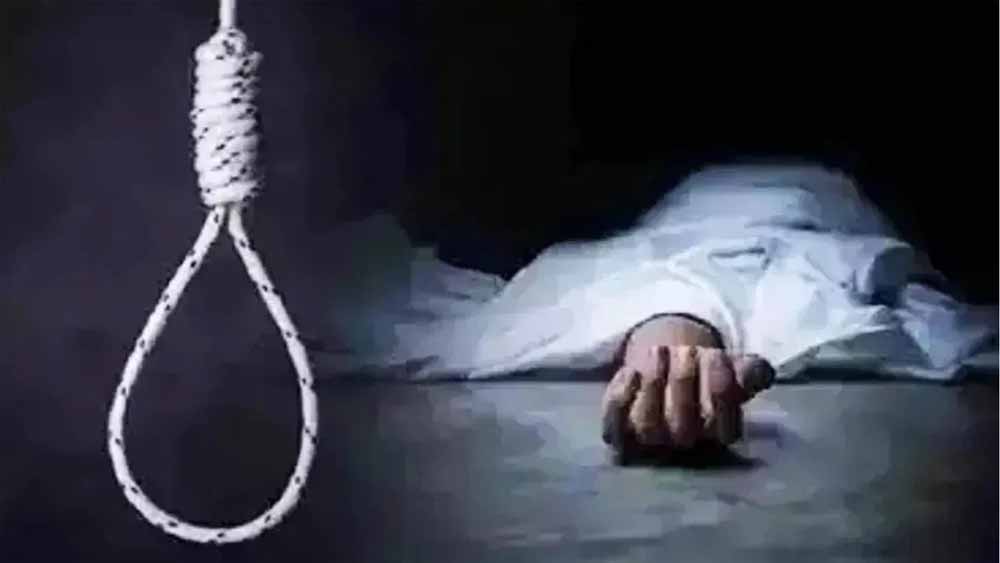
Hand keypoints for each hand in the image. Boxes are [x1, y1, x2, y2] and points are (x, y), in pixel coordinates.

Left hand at [600, 345, 773, 453]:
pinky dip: (620, 399)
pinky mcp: (619, 427)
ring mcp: (648, 438)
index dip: (723, 394)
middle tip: (687, 352)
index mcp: (716, 432)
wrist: (667, 366)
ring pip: (647, 427)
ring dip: (653, 387)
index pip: (725, 430)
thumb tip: (756, 372)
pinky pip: (613, 424)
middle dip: (685, 385)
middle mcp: (682, 441)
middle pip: (683, 429)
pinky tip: (629, 370)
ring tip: (661, 352)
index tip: (720, 357)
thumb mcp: (736, 367)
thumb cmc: (707, 371)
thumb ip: (753, 370)